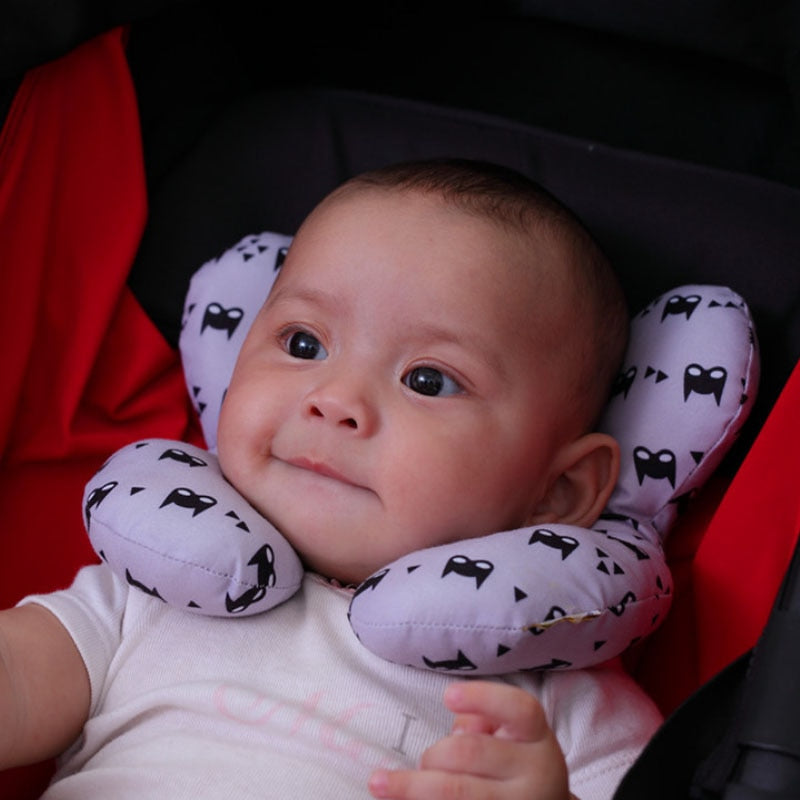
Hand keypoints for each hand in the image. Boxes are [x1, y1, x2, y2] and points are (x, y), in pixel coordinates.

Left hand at [368, 680, 575, 799]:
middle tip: (423, 760)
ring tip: (385, 783)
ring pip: (457, 792)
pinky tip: (401, 799)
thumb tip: (452, 736)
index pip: (518, 708)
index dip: (481, 698)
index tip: (447, 696)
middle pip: (470, 752)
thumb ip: (480, 722)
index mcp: (536, 736)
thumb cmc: (513, 760)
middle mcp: (537, 773)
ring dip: (415, 786)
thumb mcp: (508, 732)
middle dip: (434, 754)